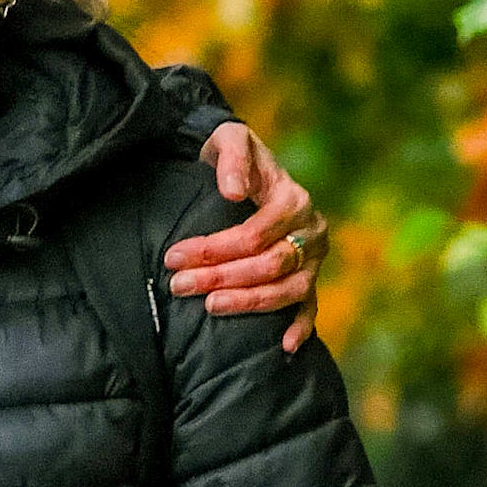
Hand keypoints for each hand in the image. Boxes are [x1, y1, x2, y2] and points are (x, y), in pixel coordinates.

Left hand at [165, 119, 326, 348]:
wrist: (245, 167)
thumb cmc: (233, 155)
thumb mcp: (229, 140)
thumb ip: (233, 158)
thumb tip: (233, 194)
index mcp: (293, 199)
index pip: (254, 235)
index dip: (214, 250)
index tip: (174, 257)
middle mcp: (311, 230)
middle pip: (269, 265)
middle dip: (221, 278)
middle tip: (179, 285)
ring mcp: (313, 257)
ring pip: (288, 290)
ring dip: (248, 303)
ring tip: (210, 307)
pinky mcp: (309, 275)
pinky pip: (311, 305)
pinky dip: (301, 326)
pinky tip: (284, 346)